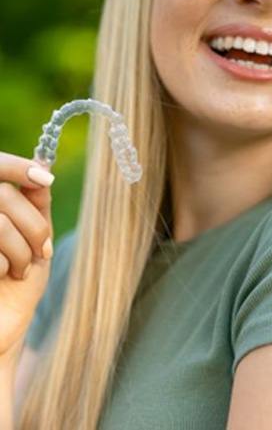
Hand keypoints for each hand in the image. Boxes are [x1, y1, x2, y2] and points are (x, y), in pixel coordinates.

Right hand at [0, 151, 54, 361]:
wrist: (2, 326)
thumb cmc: (17, 282)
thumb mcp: (33, 238)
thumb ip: (35, 205)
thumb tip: (43, 170)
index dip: (17, 167)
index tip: (45, 177)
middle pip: (4, 196)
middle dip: (33, 225)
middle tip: (42, 250)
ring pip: (0, 223)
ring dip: (22, 249)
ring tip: (20, 269)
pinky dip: (6, 265)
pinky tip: (2, 278)